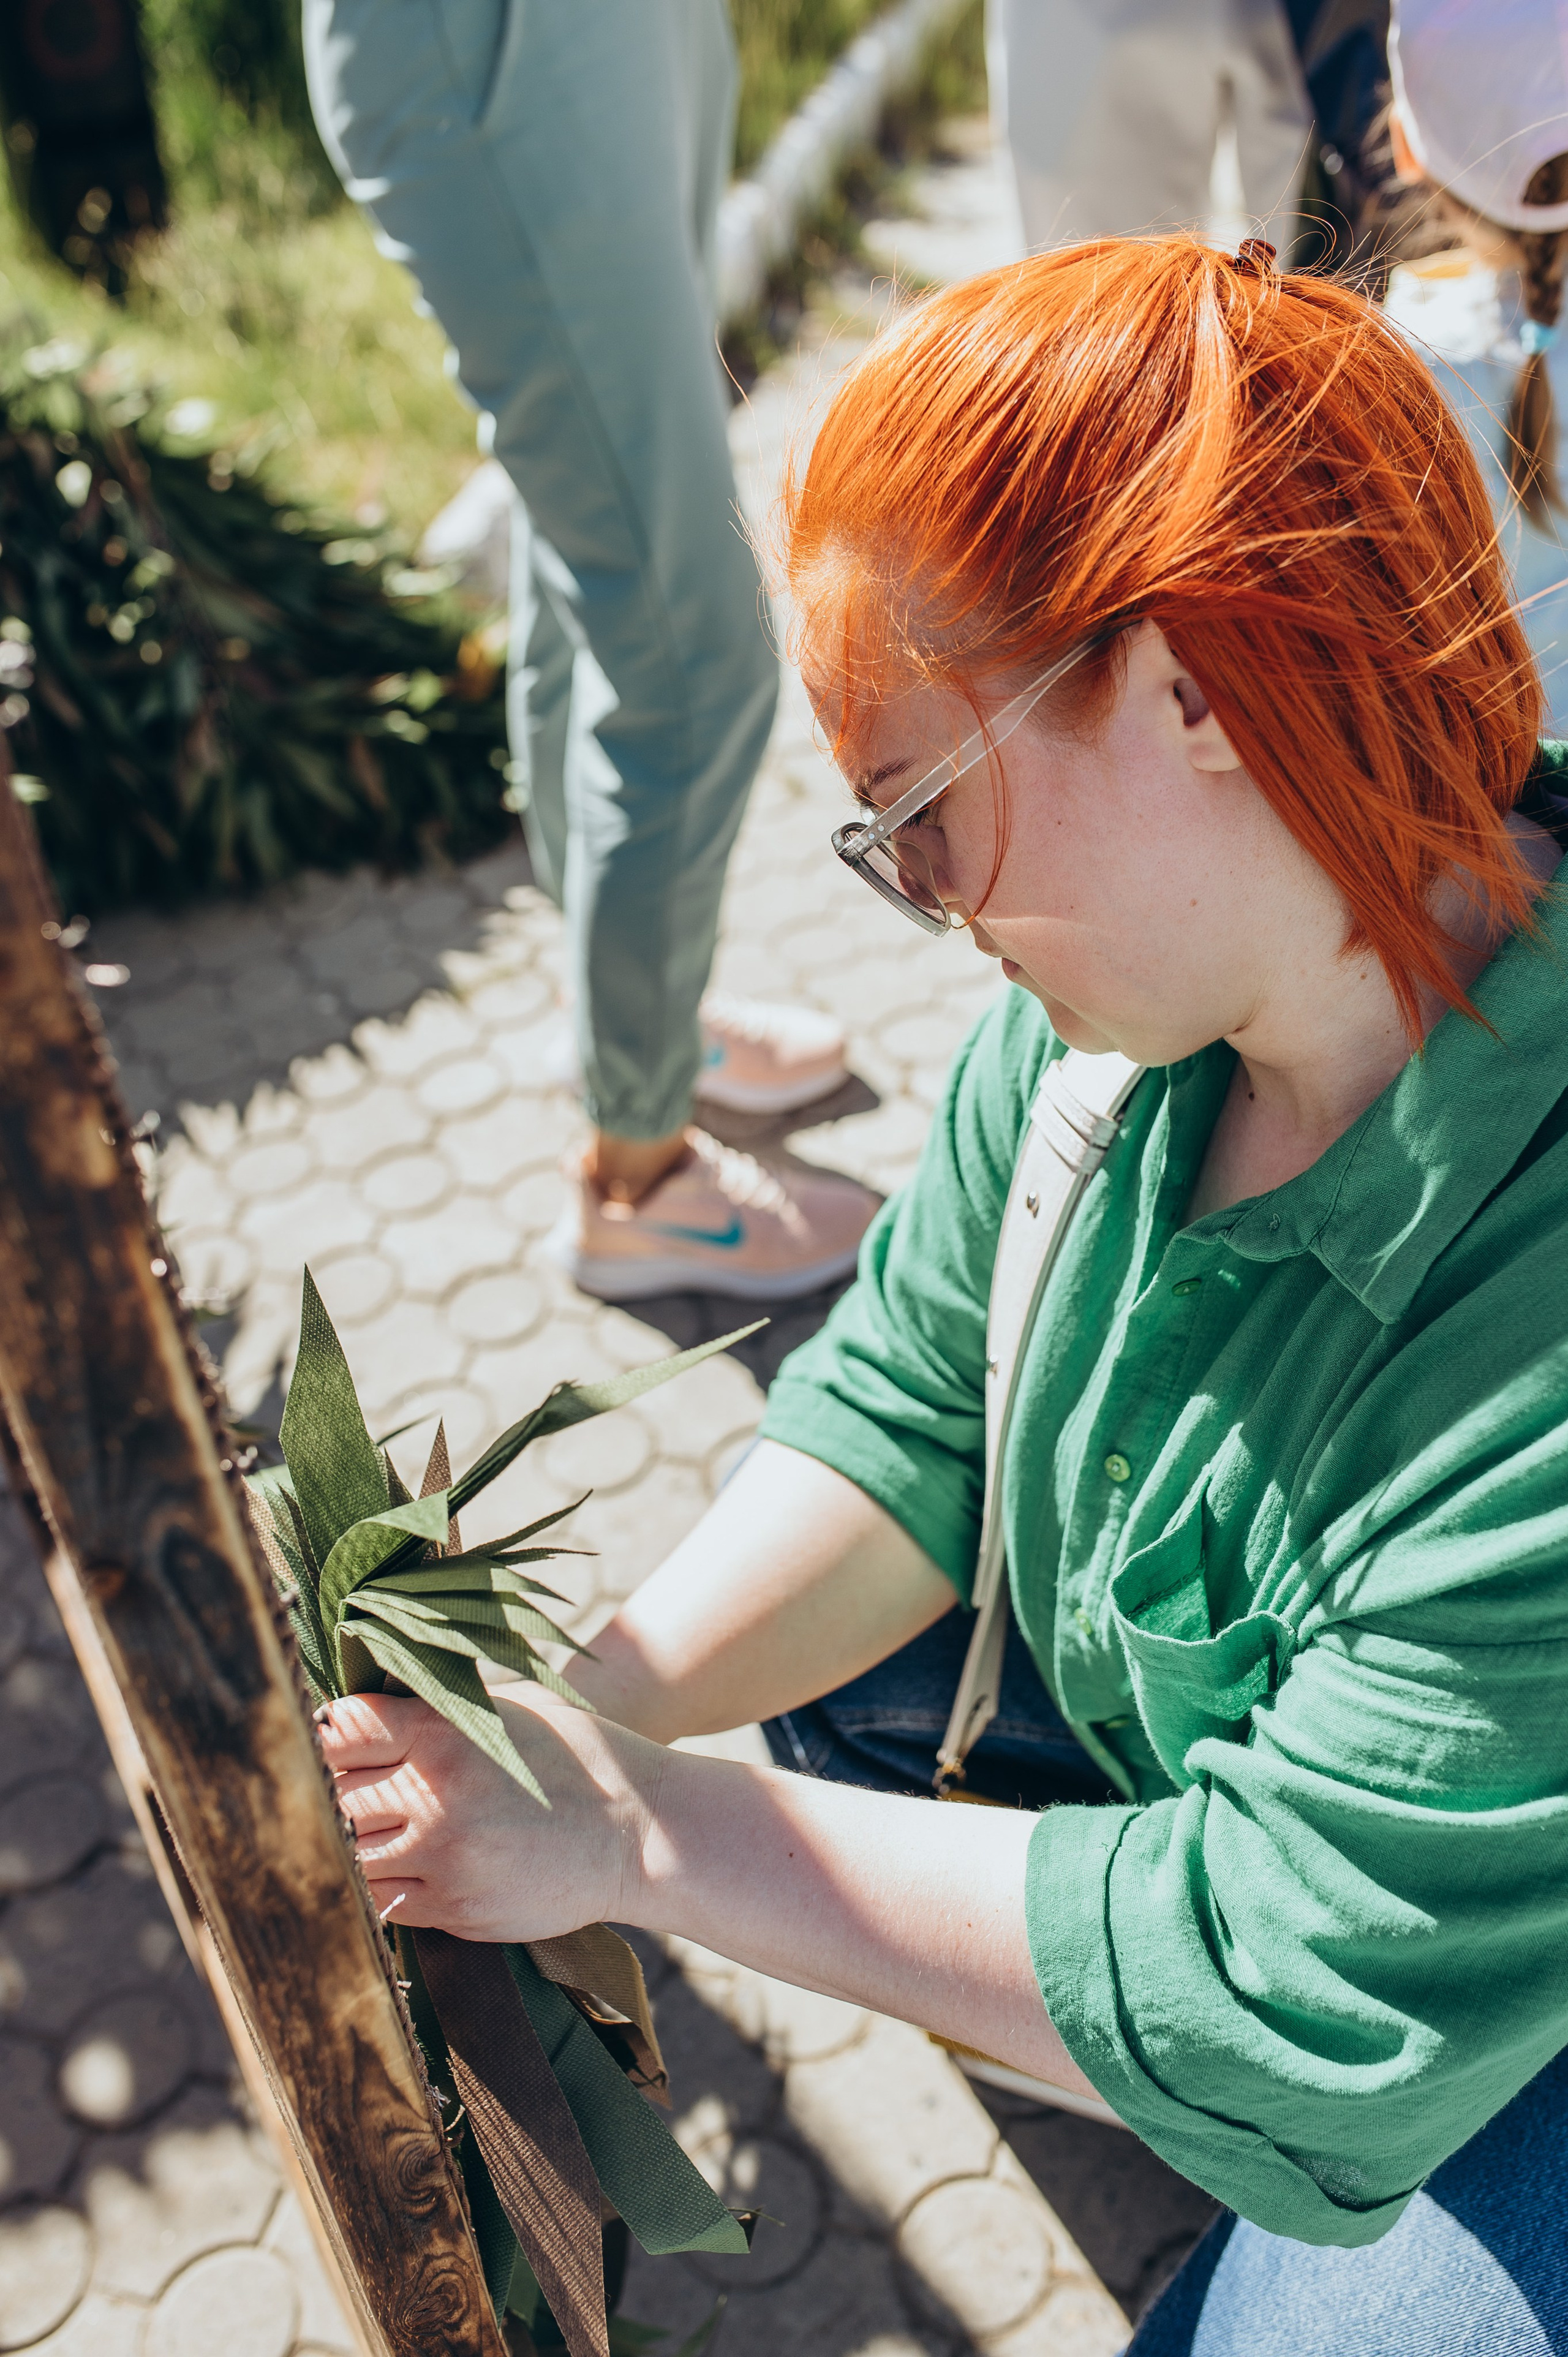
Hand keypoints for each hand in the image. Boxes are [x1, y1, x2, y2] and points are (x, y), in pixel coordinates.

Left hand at [316, 1686, 663, 1942]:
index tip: (329, 1738)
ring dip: (350, 1842)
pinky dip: (378, 1884)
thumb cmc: (575, 1754)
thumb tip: (363, 1714)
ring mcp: (445, 1857)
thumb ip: (436, 1711)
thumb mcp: (507, 1708)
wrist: (640, 1830)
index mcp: (446, 1732)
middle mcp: (436, 1794)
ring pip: (350, 1853)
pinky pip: (383, 1901)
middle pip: (334, 1793)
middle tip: (336, 1785)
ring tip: (361, 1829)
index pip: (342, 1730)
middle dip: (331, 1789)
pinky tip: (393, 1866)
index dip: (326, 1733)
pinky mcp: (455, 1908)